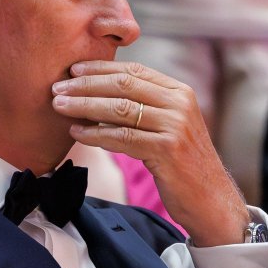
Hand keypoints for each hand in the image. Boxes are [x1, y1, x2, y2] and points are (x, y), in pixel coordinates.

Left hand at [51, 60, 248, 245]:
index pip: (134, 71)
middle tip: (57, 88)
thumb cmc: (182, 164)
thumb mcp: (168, 126)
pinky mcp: (167, 149)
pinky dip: (95, 134)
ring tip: (59, 106)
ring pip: (120, 109)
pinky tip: (76, 132)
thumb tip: (100, 94)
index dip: (100, 68)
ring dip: (84, 106)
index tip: (73, 70)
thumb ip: (146, 107)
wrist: (210, 198)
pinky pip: (122, 138)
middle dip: (86, 85)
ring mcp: (175, 125)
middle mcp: (179, 103)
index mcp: (179, 91)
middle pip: (124, 86)